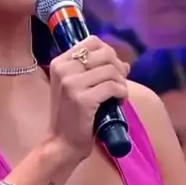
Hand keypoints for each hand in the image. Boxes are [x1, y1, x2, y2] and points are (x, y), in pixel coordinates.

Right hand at [47, 36, 129, 161]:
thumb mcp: (79, 87)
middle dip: (118, 68)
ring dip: (121, 83)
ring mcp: (71, 83)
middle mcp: (63, 69)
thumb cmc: (72, 115)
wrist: (62, 143)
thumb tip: (125, 64)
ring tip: (118, 95)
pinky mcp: (82, 99)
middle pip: (105, 54)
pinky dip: (121, 93)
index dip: (108, 52)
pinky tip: (118, 102)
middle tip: (119, 84)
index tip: (112, 68)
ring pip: (111, 70)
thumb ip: (97, 72)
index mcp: (60, 62)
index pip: (92, 41)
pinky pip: (112, 86)